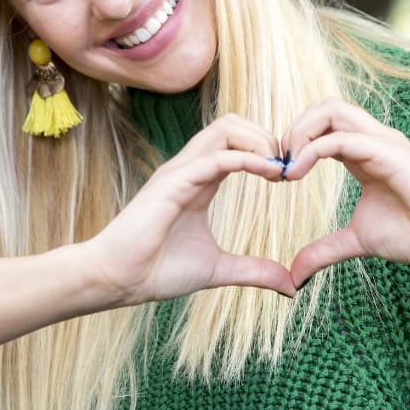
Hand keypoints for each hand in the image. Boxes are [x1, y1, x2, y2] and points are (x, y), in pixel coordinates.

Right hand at [83, 114, 296, 307]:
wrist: (117, 279)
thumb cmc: (156, 270)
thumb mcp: (218, 269)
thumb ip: (253, 270)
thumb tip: (291, 286)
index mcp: (199, 181)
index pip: (236, 142)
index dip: (267, 150)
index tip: (289, 177)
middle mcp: (189, 169)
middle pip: (232, 124)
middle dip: (267, 137)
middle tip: (286, 169)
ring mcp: (180, 172)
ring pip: (225, 128)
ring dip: (259, 141)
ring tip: (278, 169)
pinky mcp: (172, 183)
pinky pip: (216, 157)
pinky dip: (247, 159)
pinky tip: (268, 174)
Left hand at [281, 97, 409, 286]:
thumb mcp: (356, 241)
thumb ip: (323, 251)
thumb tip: (295, 275)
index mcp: (363, 152)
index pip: (321, 124)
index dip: (293, 142)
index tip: (277, 174)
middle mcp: (372, 139)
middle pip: (323, 107)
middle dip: (292, 129)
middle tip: (278, 165)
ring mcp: (383, 142)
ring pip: (331, 110)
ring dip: (299, 133)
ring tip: (287, 167)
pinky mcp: (391, 153)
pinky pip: (341, 138)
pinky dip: (311, 150)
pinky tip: (296, 174)